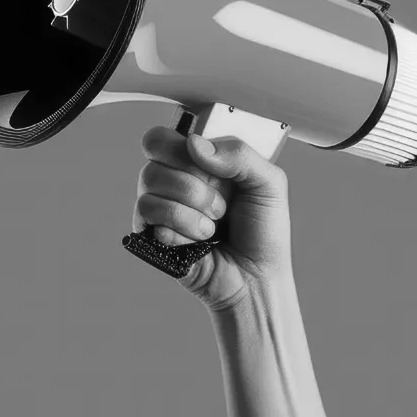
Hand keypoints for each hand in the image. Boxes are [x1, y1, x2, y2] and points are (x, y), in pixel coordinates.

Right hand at [133, 126, 292, 311]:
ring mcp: (160, 208)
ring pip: (149, 184)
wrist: (256, 280)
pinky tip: (199, 241)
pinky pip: (147, 216)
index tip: (208, 164)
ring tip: (213, 227)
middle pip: (153, 155)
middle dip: (193, 181)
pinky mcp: (151, 235)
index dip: (181, 145)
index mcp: (200, 162)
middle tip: (220, 203)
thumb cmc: (263, 232)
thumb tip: (194, 143)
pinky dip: (183, 230)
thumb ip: (239, 153)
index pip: (166, 136)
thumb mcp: (269, 183)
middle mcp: (175, 181)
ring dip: (192, 209)